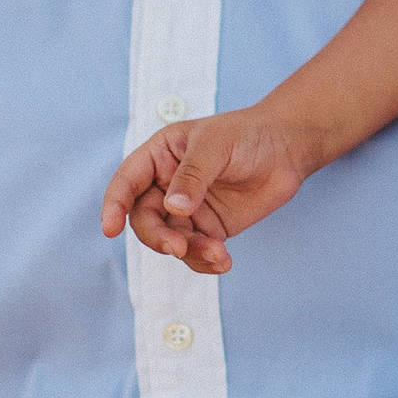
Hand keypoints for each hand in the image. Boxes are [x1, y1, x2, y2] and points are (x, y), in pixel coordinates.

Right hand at [101, 113, 320, 273]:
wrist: (288, 149)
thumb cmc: (247, 135)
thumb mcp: (216, 145)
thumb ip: (193, 175)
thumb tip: (173, 209)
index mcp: (158, 156)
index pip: (126, 183)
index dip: (114, 205)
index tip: (109, 229)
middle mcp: (165, 186)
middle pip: (145, 219)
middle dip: (158, 237)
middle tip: (178, 248)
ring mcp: (186, 210)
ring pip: (171, 240)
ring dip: (189, 252)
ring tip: (218, 253)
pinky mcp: (209, 229)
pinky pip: (196, 252)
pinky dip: (205, 261)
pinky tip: (224, 262)